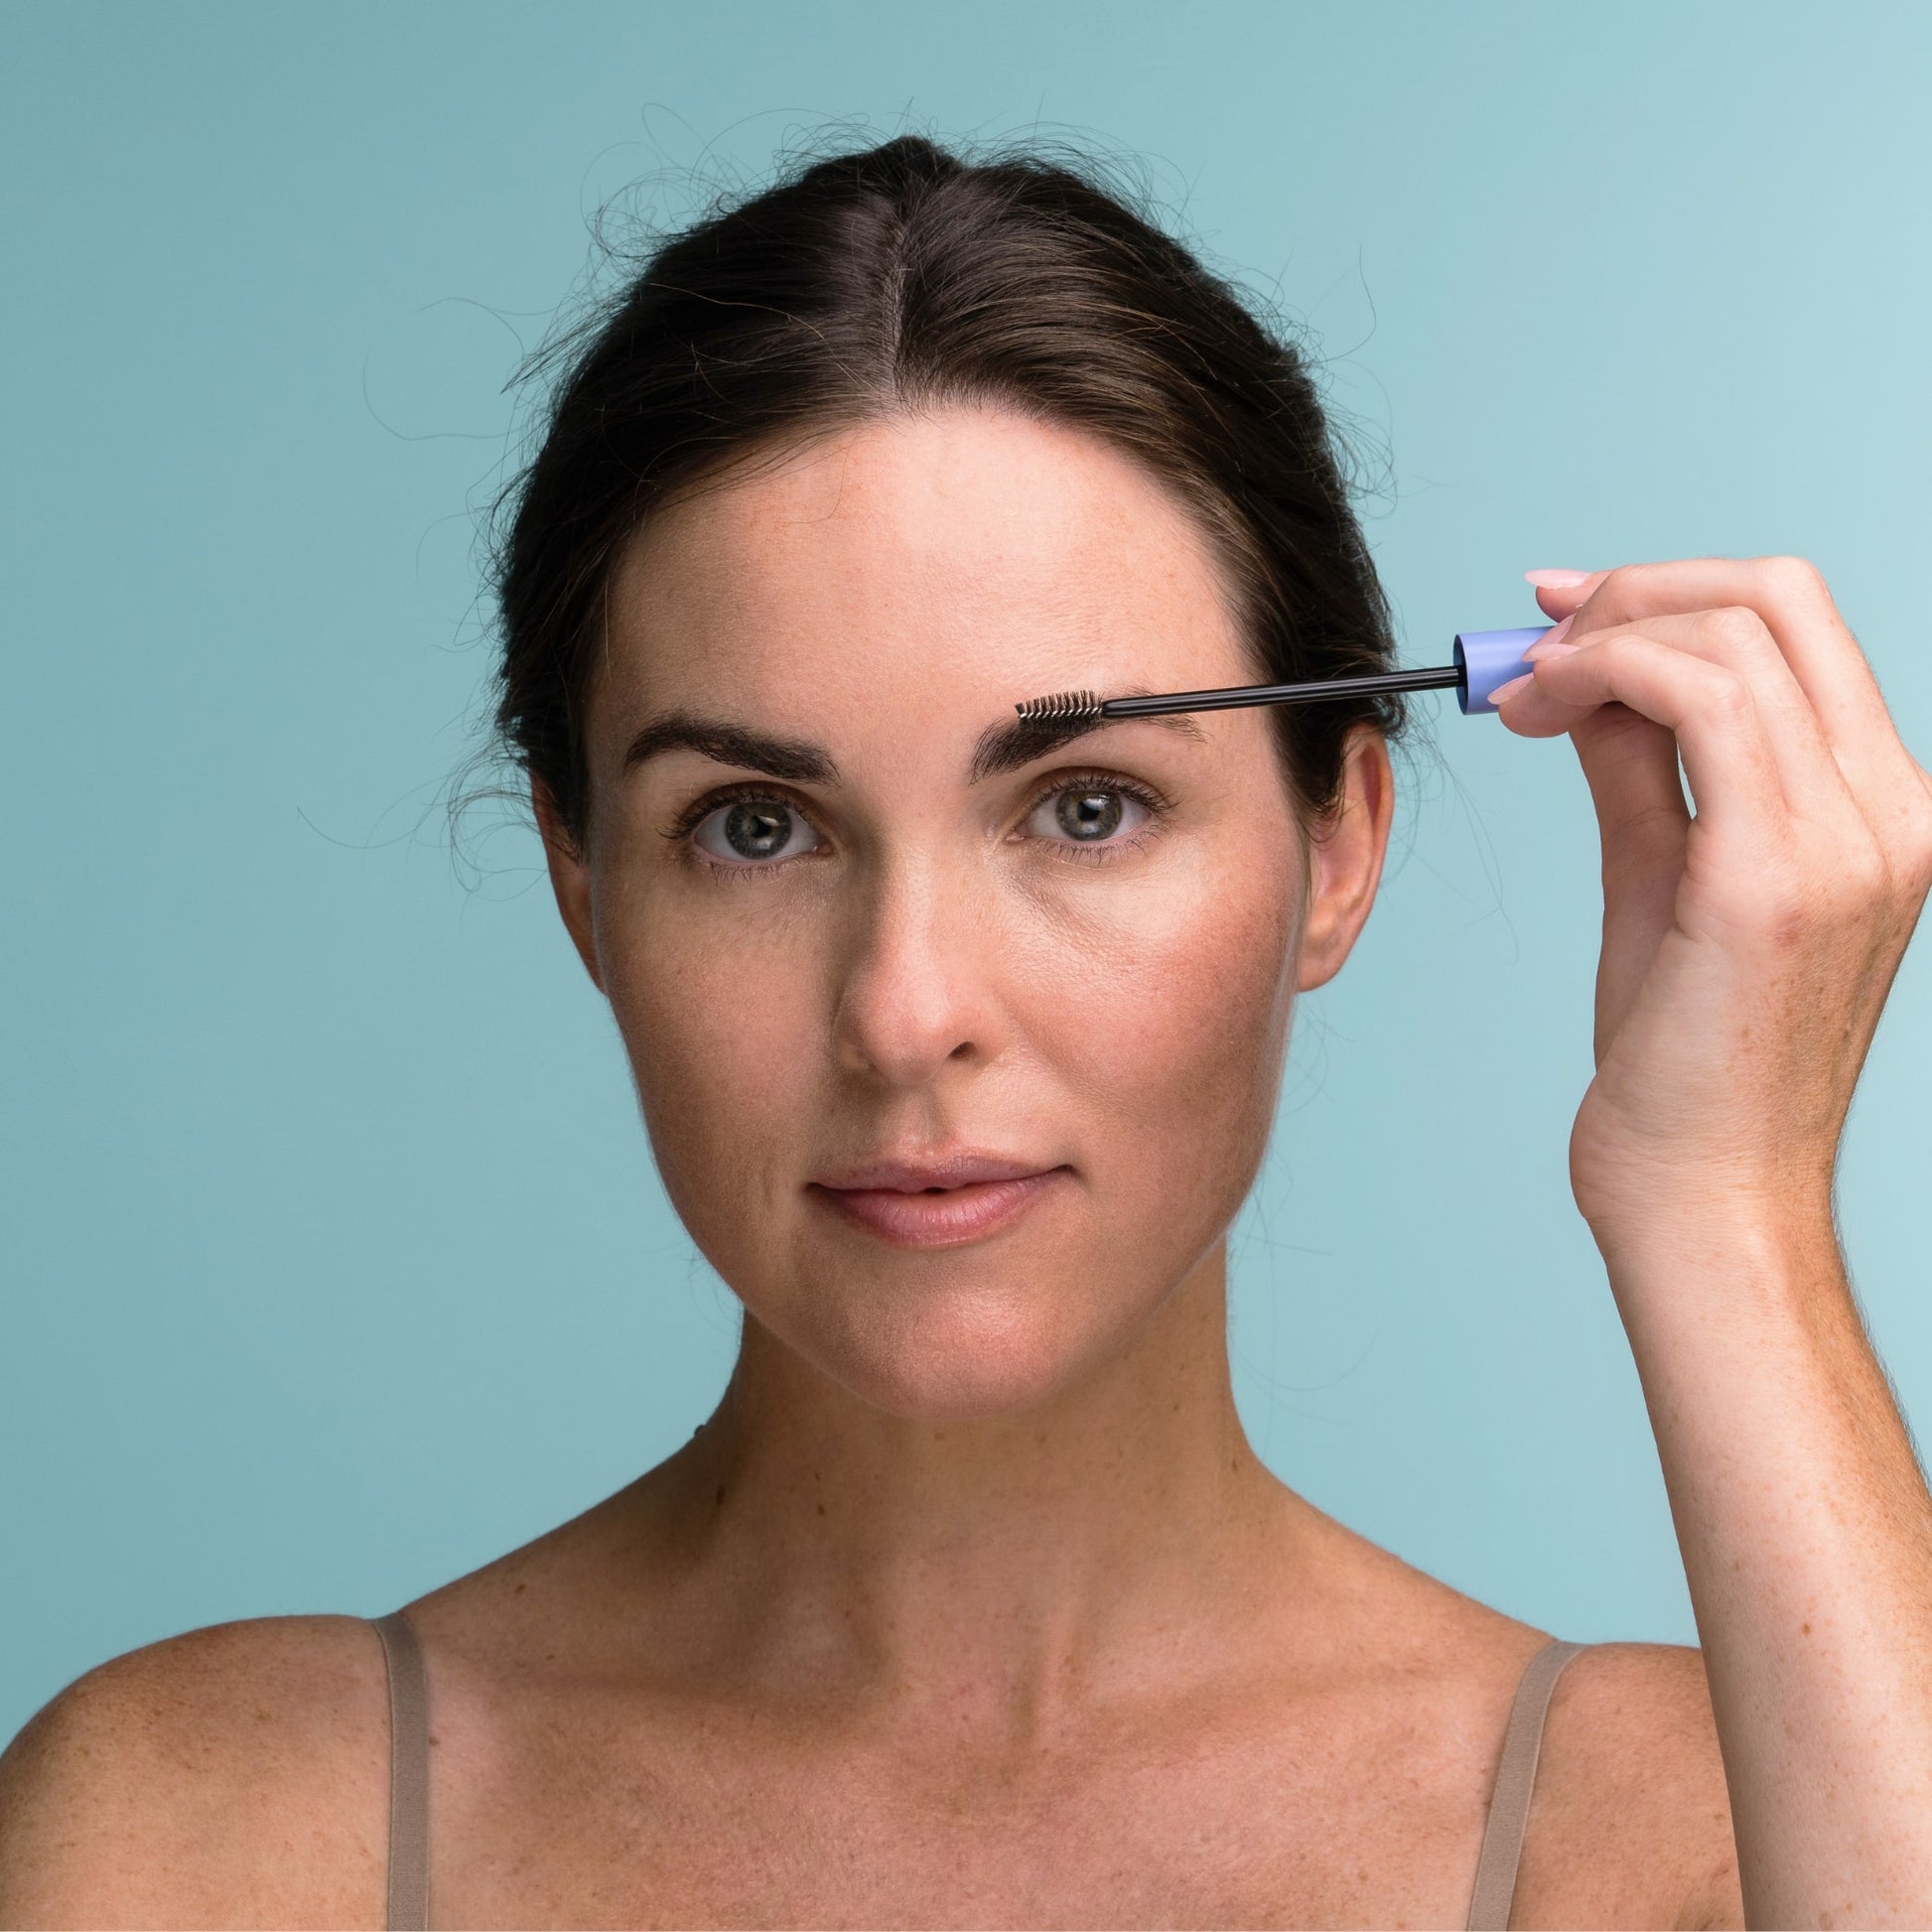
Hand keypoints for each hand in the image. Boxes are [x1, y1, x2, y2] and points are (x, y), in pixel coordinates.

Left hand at [1492, 558, 1931, 1248]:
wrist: (1701, 1193)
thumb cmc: (1683, 1059)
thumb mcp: (1662, 875)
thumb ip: (1641, 768)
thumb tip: (1591, 679)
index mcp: (1883, 808)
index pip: (1802, 630)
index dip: (1673, 590)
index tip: (1564, 608)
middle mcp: (1892, 810)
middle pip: (1780, 599)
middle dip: (1636, 588)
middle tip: (1534, 629)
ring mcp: (1852, 840)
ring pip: (1734, 635)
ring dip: (1603, 634)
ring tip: (1517, 690)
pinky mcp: (1778, 876)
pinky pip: (1701, 701)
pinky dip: (1606, 674)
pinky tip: (1539, 710)